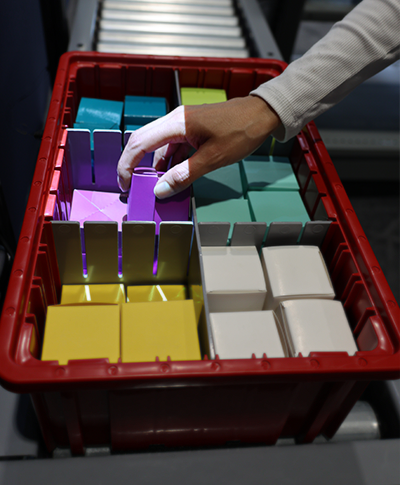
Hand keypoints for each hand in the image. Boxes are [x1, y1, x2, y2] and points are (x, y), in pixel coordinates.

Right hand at [117, 95, 280, 197]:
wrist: (263, 115)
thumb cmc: (241, 131)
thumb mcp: (212, 159)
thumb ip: (184, 175)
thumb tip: (160, 190)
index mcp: (177, 123)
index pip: (139, 143)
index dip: (127, 165)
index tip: (125, 184)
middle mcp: (175, 120)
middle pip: (144, 142)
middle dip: (134, 165)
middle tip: (132, 186)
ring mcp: (183, 124)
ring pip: (159, 146)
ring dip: (155, 166)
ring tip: (157, 186)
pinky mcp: (192, 130)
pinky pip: (173, 147)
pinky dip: (171, 162)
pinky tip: (175, 176)